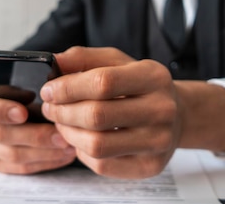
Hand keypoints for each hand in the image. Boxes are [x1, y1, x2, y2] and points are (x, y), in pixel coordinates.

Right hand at [0, 85, 76, 173]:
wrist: (14, 107)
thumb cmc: (20, 90)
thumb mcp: (18, 78)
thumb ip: (27, 79)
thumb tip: (48, 83)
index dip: (0, 110)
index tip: (23, 112)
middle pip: (1, 135)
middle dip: (34, 136)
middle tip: (60, 134)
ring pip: (13, 155)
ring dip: (44, 152)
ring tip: (67, 145)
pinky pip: (21, 168)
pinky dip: (44, 162)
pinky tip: (62, 155)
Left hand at [40, 47, 183, 178]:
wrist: (176, 116)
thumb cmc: (139, 87)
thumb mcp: (117, 62)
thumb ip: (84, 58)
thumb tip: (54, 61)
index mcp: (154, 76)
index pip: (103, 82)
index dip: (68, 88)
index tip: (49, 90)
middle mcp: (162, 109)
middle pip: (97, 116)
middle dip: (63, 112)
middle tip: (51, 109)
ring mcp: (159, 141)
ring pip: (97, 145)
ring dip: (69, 134)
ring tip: (62, 123)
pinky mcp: (150, 166)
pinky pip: (103, 165)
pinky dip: (82, 153)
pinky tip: (81, 140)